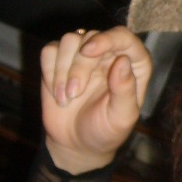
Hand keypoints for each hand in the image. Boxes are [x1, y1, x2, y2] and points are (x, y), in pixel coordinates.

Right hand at [40, 26, 151, 173]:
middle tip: (74, 93)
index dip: (106, 38)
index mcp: (133, 64)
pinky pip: (49, 51)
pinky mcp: (60, 61)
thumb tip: (122, 61)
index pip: (123, 37)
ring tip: (66, 98)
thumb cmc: (105, 131)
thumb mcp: (121, 117)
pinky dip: (49, 71)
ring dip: (62, 70)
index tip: (87, 51)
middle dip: (79, 66)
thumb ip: (125, 90)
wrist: (76, 144)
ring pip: (69, 40)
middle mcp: (109, 54)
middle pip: (91, 37)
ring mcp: (83, 56)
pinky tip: (56, 92)